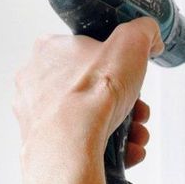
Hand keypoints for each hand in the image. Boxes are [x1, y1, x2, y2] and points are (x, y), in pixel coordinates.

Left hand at [13, 19, 158, 164]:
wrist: (70, 146)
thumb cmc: (90, 96)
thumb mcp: (130, 43)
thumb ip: (142, 32)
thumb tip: (148, 34)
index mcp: (50, 50)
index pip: (87, 51)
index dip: (116, 66)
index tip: (132, 78)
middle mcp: (36, 81)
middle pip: (91, 89)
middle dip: (123, 103)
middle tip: (138, 111)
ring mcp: (36, 114)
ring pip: (87, 119)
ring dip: (120, 127)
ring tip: (135, 136)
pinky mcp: (41, 144)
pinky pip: (79, 143)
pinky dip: (106, 148)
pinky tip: (125, 152)